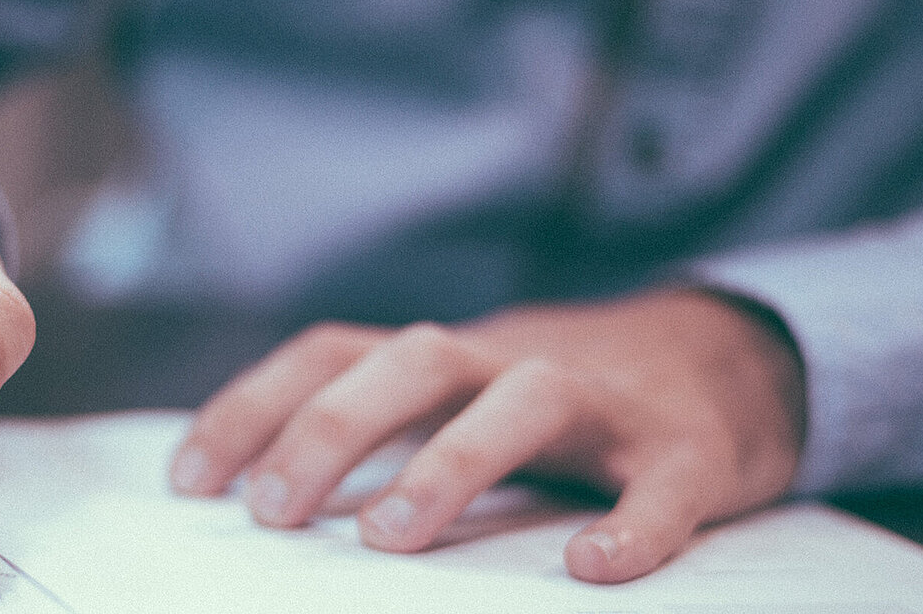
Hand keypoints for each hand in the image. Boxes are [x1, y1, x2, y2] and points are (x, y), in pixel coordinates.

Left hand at [168, 289, 804, 582]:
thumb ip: (380, 430)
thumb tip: (262, 498)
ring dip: (451, 460)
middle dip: (332, 428)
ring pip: (525, 399)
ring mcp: (606, 401)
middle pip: (413, 360)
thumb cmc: (564, 401)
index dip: (253, 407)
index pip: (332, 353)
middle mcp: (513, 361)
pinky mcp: (690, 449)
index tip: (189, 481)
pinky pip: (662, 484)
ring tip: (389, 538)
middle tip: (273, 512)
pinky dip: (633, 524)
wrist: (733, 358)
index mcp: (448, 358)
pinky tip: (595, 567)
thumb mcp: (460, 397)